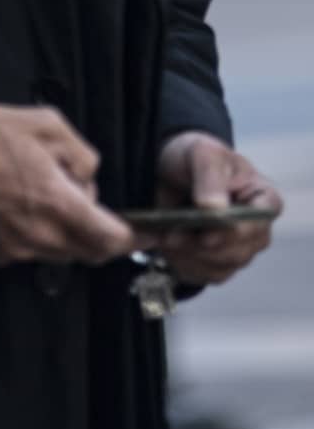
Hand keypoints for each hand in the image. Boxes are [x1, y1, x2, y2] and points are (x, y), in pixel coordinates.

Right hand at [0, 103, 135, 266]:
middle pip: (89, 251)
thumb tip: (88, 177)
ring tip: (46, 196)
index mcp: (58, 203)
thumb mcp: (47, 124)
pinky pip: (29, 251)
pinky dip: (36, 235)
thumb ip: (82, 153)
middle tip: (92, 206)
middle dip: (100, 233)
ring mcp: (16, 248)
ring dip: (66, 233)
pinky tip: (19, 206)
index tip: (148, 234)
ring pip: (60, 252)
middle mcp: (40, 235)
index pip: (110, 238)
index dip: (134, 238)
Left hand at [140, 131, 283, 286]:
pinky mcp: (215, 264)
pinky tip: (165, 246)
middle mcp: (255, 230)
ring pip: (217, 267)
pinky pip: (201, 275)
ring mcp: (237, 250)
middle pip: (236, 252)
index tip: (207, 234)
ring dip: (186, 255)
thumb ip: (210, 177)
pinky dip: (181, 263)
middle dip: (201, 245)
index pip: (259, 222)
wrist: (169, 171)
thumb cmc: (194, 158)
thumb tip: (215, 209)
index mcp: (263, 199)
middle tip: (171, 235)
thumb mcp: (202, 153)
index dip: (235, 232)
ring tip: (164, 237)